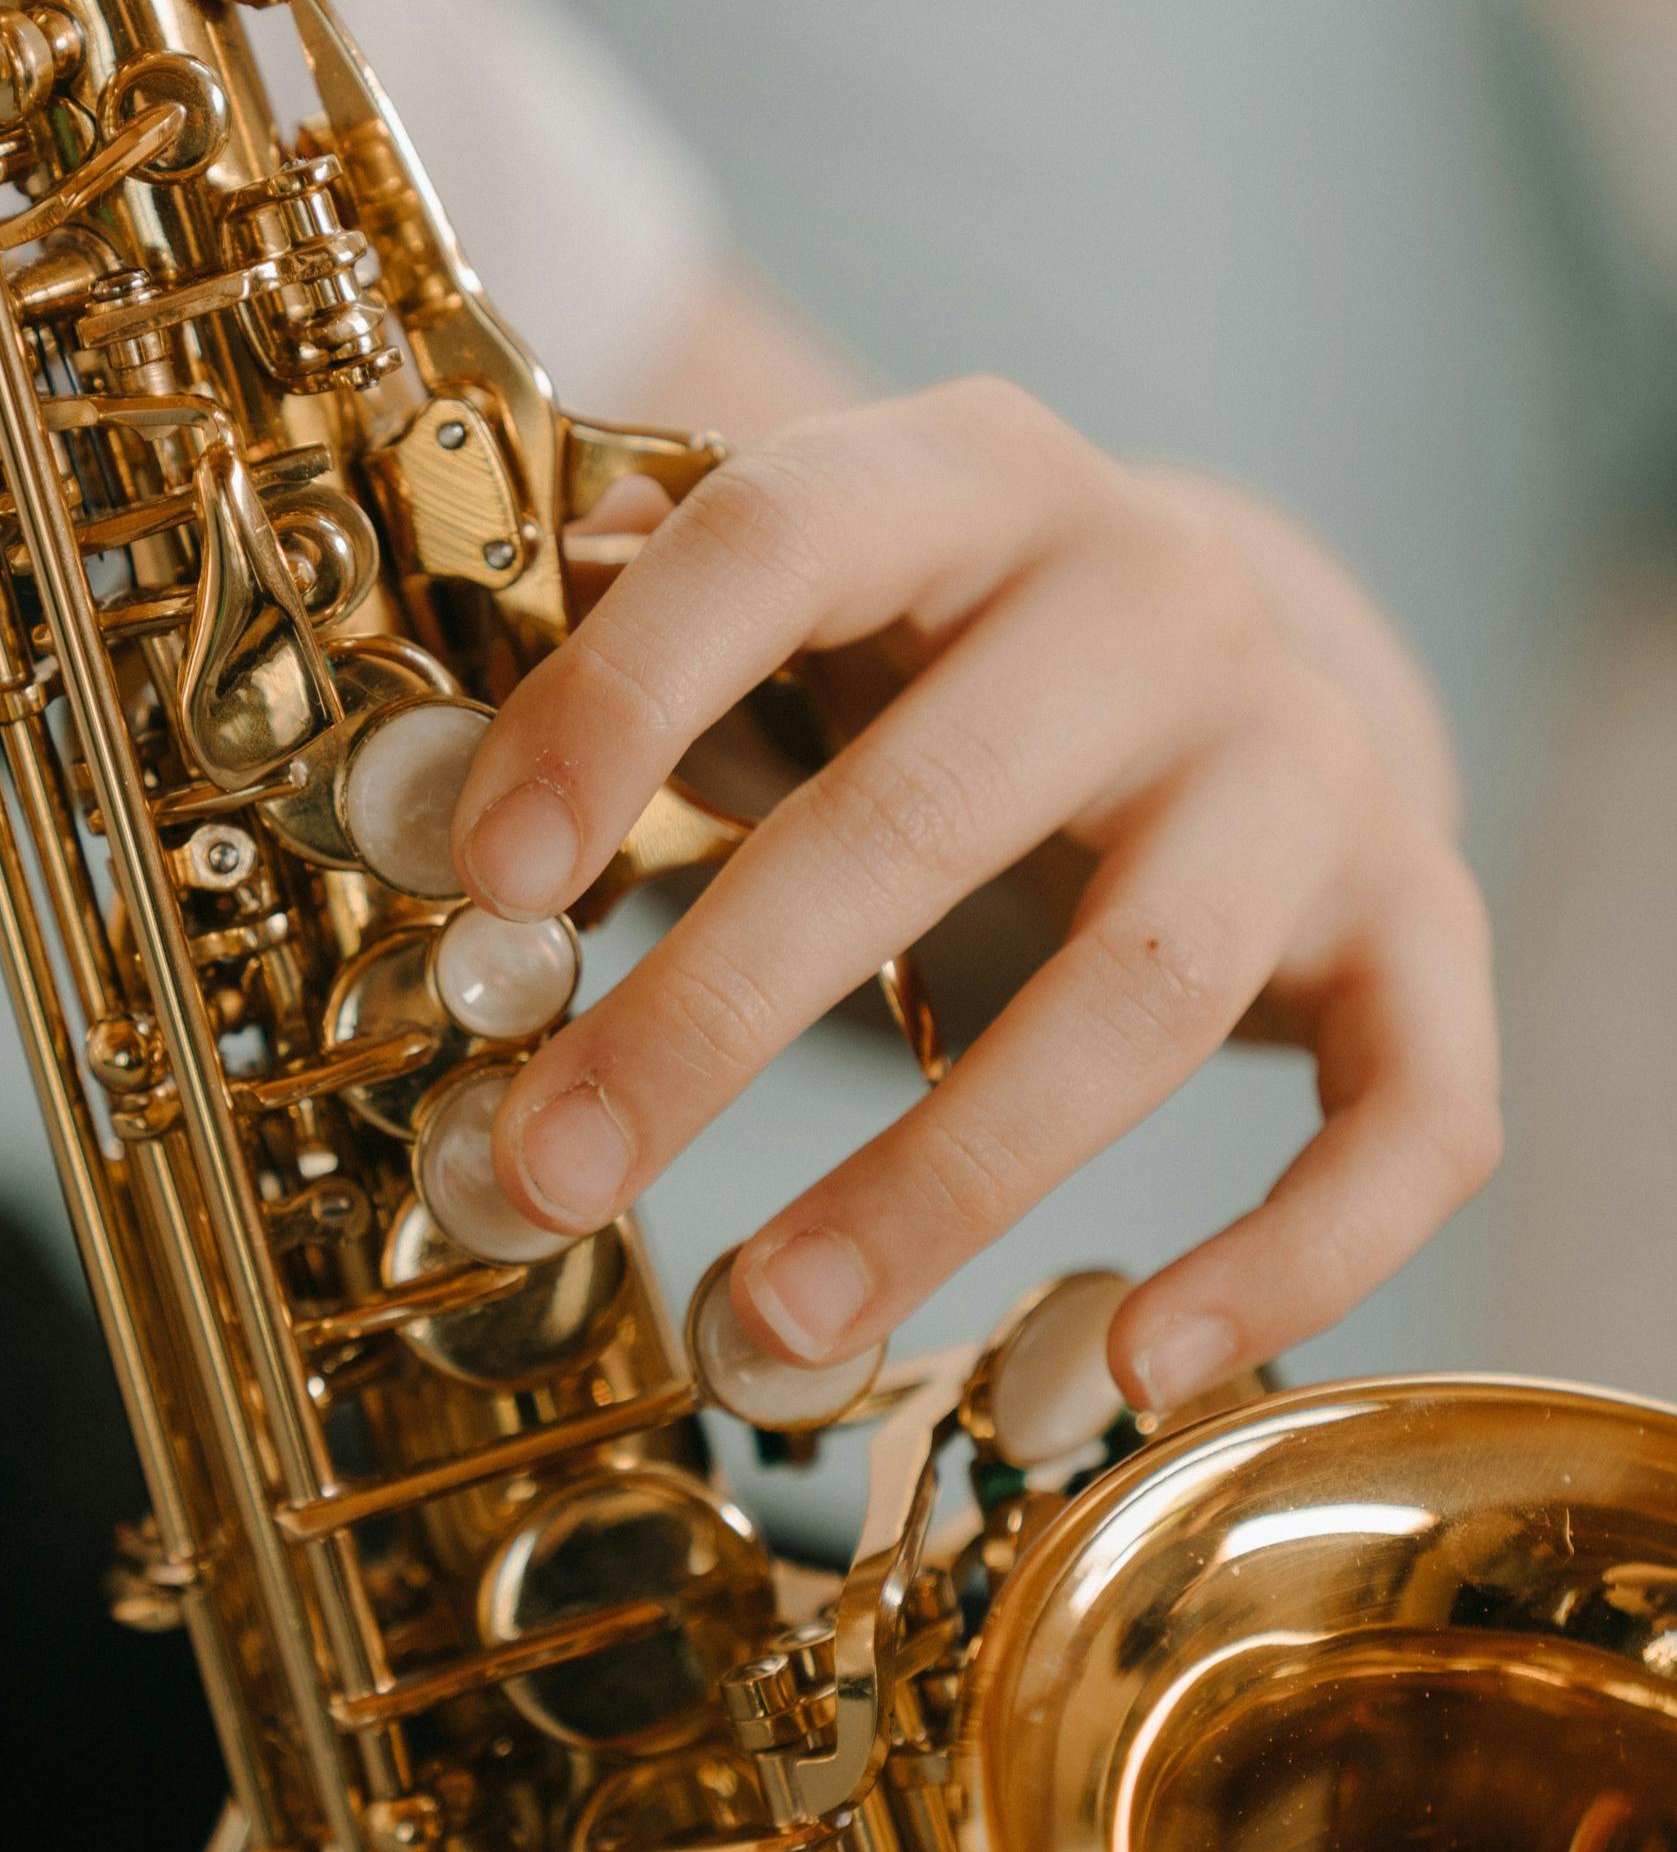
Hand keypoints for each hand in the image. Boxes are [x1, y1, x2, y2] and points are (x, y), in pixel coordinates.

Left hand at [449, 379, 1499, 1409]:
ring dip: (939, 1182)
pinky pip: (1408, 1117)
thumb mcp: (808, 610)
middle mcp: (1160, 603)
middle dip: (717, 1018)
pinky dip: (1285, 1260)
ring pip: (1141, 995)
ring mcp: (1311, 769)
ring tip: (765, 1326)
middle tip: (553, 1178)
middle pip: (933, 810)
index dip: (623, 702)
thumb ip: (637, 665)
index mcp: (967, 484)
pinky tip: (1119, 1367)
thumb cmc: (954, 654)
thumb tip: (432, 792)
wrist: (1238, 652)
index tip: (495, 885)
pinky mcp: (1419, 928)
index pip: (781, 542)